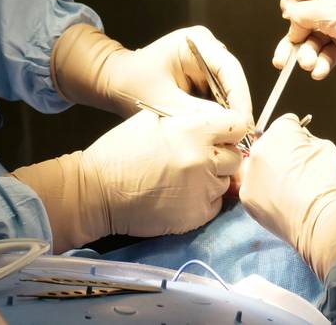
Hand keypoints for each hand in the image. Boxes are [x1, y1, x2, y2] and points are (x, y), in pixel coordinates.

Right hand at [13, 106, 251, 250]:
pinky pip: (215, 204)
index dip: (233, 128)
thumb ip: (186, 120)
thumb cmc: (120, 151)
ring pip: (225, 182)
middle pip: (236, 156)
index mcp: (193, 130)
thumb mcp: (151, 119)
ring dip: (213, 178)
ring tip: (186, 178)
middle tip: (202, 157)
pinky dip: (204, 199)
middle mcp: (204, 160)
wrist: (98, 192)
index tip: (226, 133)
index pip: (237, 125)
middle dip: (223, 155)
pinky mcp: (197, 215)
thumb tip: (211, 125)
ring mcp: (202, 190)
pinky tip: (182, 194)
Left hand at [52, 24, 251, 119]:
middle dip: (236, 109)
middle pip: (232, 81)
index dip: (240, 98)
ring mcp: (206, 63)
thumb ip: (194, 112)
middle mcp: (207, 48)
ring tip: (230, 139)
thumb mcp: (162, 100)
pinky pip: (217, 98)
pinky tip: (218, 134)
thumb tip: (226, 126)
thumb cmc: (131, 83)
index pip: (229, 69)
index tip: (243, 125)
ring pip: (228, 92)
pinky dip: (218, 116)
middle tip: (241, 138)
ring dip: (228, 115)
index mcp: (196, 41)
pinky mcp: (203, 78)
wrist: (114, 81)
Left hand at [239, 114, 335, 278]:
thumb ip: (307, 138)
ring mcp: (249, 172)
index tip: (303, 146)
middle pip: (269, 142)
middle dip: (280, 151)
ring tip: (286, 187)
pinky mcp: (245, 195)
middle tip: (295, 169)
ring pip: (258, 164)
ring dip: (268, 170)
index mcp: (280, 131)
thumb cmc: (327, 184)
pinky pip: (253, 186)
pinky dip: (263, 191)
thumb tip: (299, 140)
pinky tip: (279, 200)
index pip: (287, 122)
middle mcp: (259, 147)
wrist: (321, 221)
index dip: (298, 133)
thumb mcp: (326, 147)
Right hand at [276, 0, 335, 79]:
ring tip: (308, 64)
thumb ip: (300, 15)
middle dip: (293, 42)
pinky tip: (319, 71)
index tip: (286, 19)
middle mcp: (332, 4)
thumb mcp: (323, 11)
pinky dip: (322, 64)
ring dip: (308, 55)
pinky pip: (329, 54)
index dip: (290, 6)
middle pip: (304, 22)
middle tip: (281, 60)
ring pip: (315, 41)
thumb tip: (289, 16)